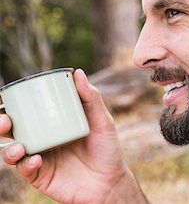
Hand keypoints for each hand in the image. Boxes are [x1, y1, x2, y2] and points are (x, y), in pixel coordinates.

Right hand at [0, 69, 147, 203]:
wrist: (110, 183)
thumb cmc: (107, 149)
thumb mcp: (102, 121)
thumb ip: (91, 98)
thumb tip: (79, 73)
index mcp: (53, 123)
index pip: (27, 110)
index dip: (12, 103)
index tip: (5, 95)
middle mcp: (43, 139)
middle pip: (13, 130)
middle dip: (2, 123)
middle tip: (5, 121)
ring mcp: (40, 158)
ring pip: (12, 151)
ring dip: (9, 147)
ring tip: (19, 146)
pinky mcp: (40, 176)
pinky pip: (25, 169)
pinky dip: (26, 164)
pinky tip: (36, 160)